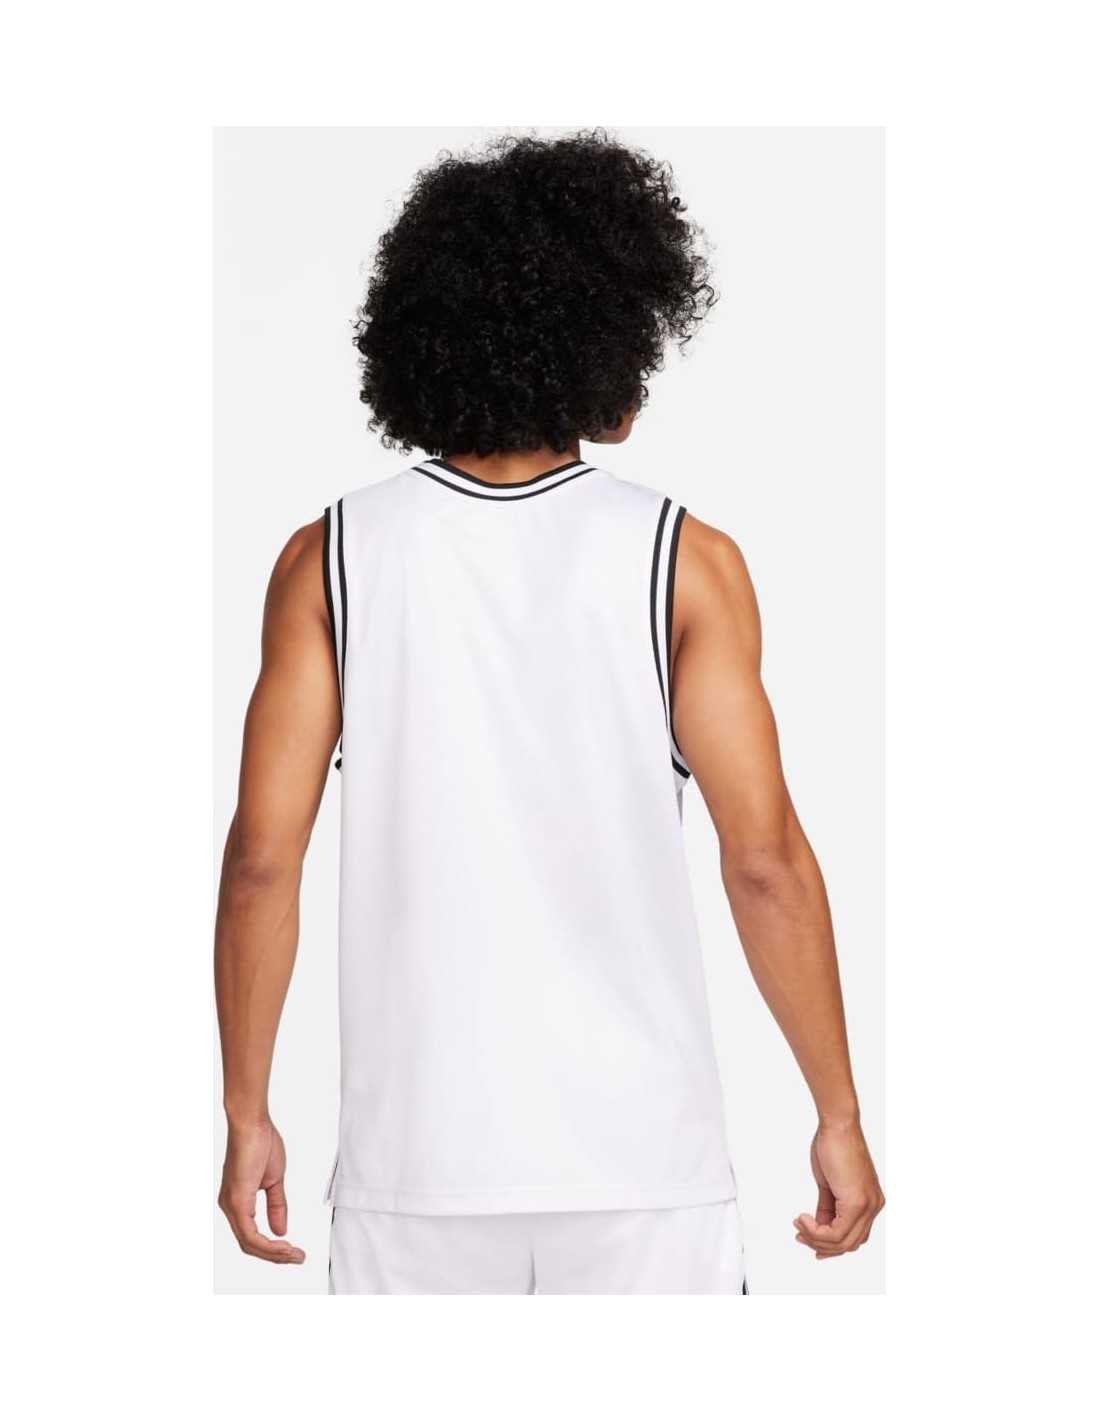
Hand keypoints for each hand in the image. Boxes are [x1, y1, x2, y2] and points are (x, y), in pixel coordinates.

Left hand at [218, 1118, 305, 1263]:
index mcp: (237, 1202)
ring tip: (295, 1255)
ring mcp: (230, 1205)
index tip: (294, 1251)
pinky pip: (249, 1234)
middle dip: (276, 1256)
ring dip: (274, 1254)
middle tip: (298, 1258)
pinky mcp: (236, 1201)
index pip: (252, 1236)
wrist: (252, 1123)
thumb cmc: (261, 1143)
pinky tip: (283, 1245)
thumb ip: (276, 1206)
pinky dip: (267, 1244)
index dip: (273, 1248)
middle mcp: (229, 1207)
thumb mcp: (273, 1180)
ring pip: (249, 1243)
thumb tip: (280, 1230)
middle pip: (250, 1245)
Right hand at [793, 1118, 883, 1258]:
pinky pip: (837, 1233)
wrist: (838, 1124)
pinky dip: (816, 1232)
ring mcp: (868, 1206)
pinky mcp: (857, 1203)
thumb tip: (819, 1226)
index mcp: (870, 1202)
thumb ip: (828, 1207)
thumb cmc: (833, 1146)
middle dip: (821, 1245)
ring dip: (816, 1239)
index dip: (831, 1245)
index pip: (854, 1236)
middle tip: (799, 1235)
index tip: (808, 1239)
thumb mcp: (829, 1184)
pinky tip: (803, 1219)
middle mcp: (874, 1206)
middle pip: (849, 1244)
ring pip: (843, 1242)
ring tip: (799, 1225)